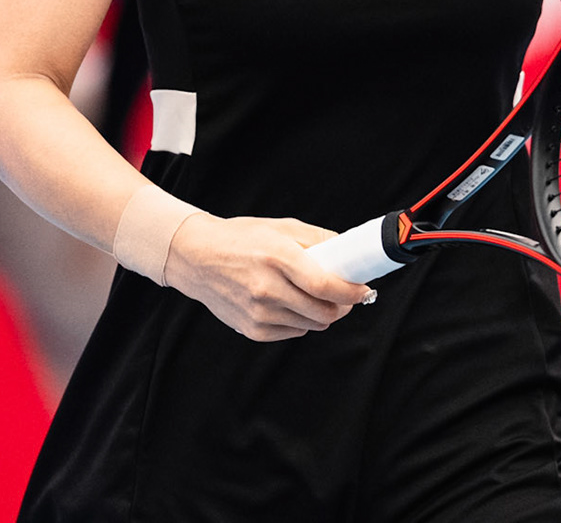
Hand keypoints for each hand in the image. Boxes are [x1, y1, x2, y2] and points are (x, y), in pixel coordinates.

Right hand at [162, 215, 373, 341]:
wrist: (197, 258)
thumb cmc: (241, 238)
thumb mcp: (281, 227)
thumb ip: (318, 239)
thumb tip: (348, 253)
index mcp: (277, 257)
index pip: (325, 285)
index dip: (352, 292)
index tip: (364, 289)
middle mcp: (267, 288)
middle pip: (324, 312)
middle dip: (343, 306)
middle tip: (345, 295)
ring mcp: (258, 313)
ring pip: (312, 325)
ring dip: (323, 314)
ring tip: (315, 296)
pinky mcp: (252, 330)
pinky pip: (293, 332)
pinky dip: (301, 321)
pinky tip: (291, 303)